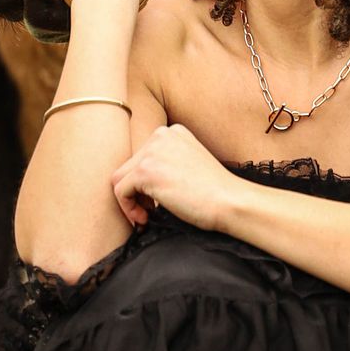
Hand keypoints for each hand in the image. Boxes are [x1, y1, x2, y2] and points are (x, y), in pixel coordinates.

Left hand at [111, 123, 235, 231]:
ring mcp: (152, 151)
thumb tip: (134, 184)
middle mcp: (160, 135)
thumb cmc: (214, 193)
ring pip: (120, 179)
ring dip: (130, 201)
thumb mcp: (187, 165)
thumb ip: (164, 164)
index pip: (141, 157)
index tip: (155, 201)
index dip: (143, 183)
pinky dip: (128, 209)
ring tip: (147, 216)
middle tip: (151, 211)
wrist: (229, 201)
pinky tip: (146, 219)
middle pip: (128, 167)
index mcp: (172, 132)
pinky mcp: (145, 171)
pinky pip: (120, 192)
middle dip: (136, 192)